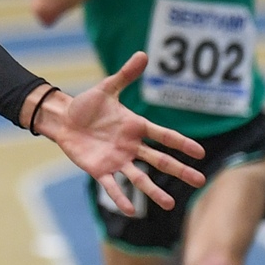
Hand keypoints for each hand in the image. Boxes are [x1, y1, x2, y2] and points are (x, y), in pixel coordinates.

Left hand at [32, 52, 205, 215]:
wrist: (64, 119)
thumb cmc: (87, 104)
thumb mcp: (106, 88)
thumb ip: (125, 75)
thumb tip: (143, 54)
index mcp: (136, 127)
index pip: (164, 136)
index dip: (182, 144)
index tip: (200, 152)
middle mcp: (131, 146)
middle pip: (160, 160)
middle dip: (180, 170)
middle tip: (200, 181)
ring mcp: (117, 160)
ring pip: (140, 178)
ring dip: (154, 192)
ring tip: (169, 205)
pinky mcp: (100, 170)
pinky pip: (112, 186)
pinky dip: (121, 197)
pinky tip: (130, 210)